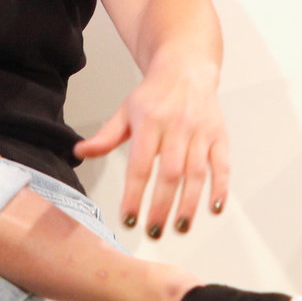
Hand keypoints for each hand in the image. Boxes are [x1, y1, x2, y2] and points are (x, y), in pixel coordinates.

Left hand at [73, 52, 228, 237]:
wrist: (186, 68)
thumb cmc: (154, 95)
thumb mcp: (125, 111)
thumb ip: (105, 137)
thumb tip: (79, 153)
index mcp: (148, 122)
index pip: (139, 165)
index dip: (134, 194)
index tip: (128, 218)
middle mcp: (176, 127)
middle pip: (169, 173)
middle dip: (161, 206)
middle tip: (153, 232)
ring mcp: (200, 132)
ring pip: (196, 173)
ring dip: (189, 204)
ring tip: (179, 228)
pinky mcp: (220, 136)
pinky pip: (222, 165)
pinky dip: (221, 188)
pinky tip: (213, 210)